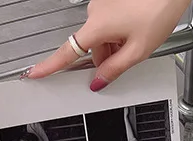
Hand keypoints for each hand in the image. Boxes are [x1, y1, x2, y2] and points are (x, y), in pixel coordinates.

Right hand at [26, 0, 189, 90]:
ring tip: (137, 37)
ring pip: (102, 35)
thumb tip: (99, 82)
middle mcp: (95, 11)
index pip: (68, 52)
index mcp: (97, 26)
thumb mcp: (138, 50)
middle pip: (92, 47)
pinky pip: (109, 21)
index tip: (35, 73)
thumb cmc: (158, 10)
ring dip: (115, 42)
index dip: (50, 65)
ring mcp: (102, 2)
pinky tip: (135, 26)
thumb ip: (115, 69)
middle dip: (107, 56)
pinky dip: (119, 29)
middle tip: (129, 54)